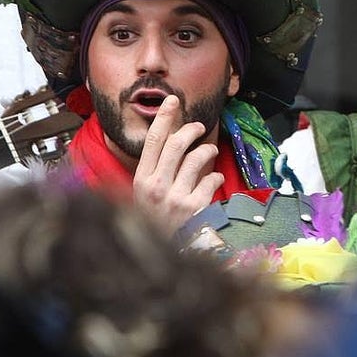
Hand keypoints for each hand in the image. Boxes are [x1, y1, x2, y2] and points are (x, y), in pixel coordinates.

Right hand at [131, 95, 223, 232]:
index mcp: (141, 180)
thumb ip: (155, 170)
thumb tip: (172, 138)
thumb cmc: (157, 221)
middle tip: (198, 126)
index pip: (152, 141)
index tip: (172, 101)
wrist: (165, 256)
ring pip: (195, 158)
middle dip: (190, 129)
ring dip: (207, 150)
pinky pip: (210, 180)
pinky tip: (215, 179)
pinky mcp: (194, 209)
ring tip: (210, 150)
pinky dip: (215, 176)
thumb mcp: (146, 196)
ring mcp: (175, 198)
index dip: (163, 117)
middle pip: (175, 144)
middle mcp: (155, 187)